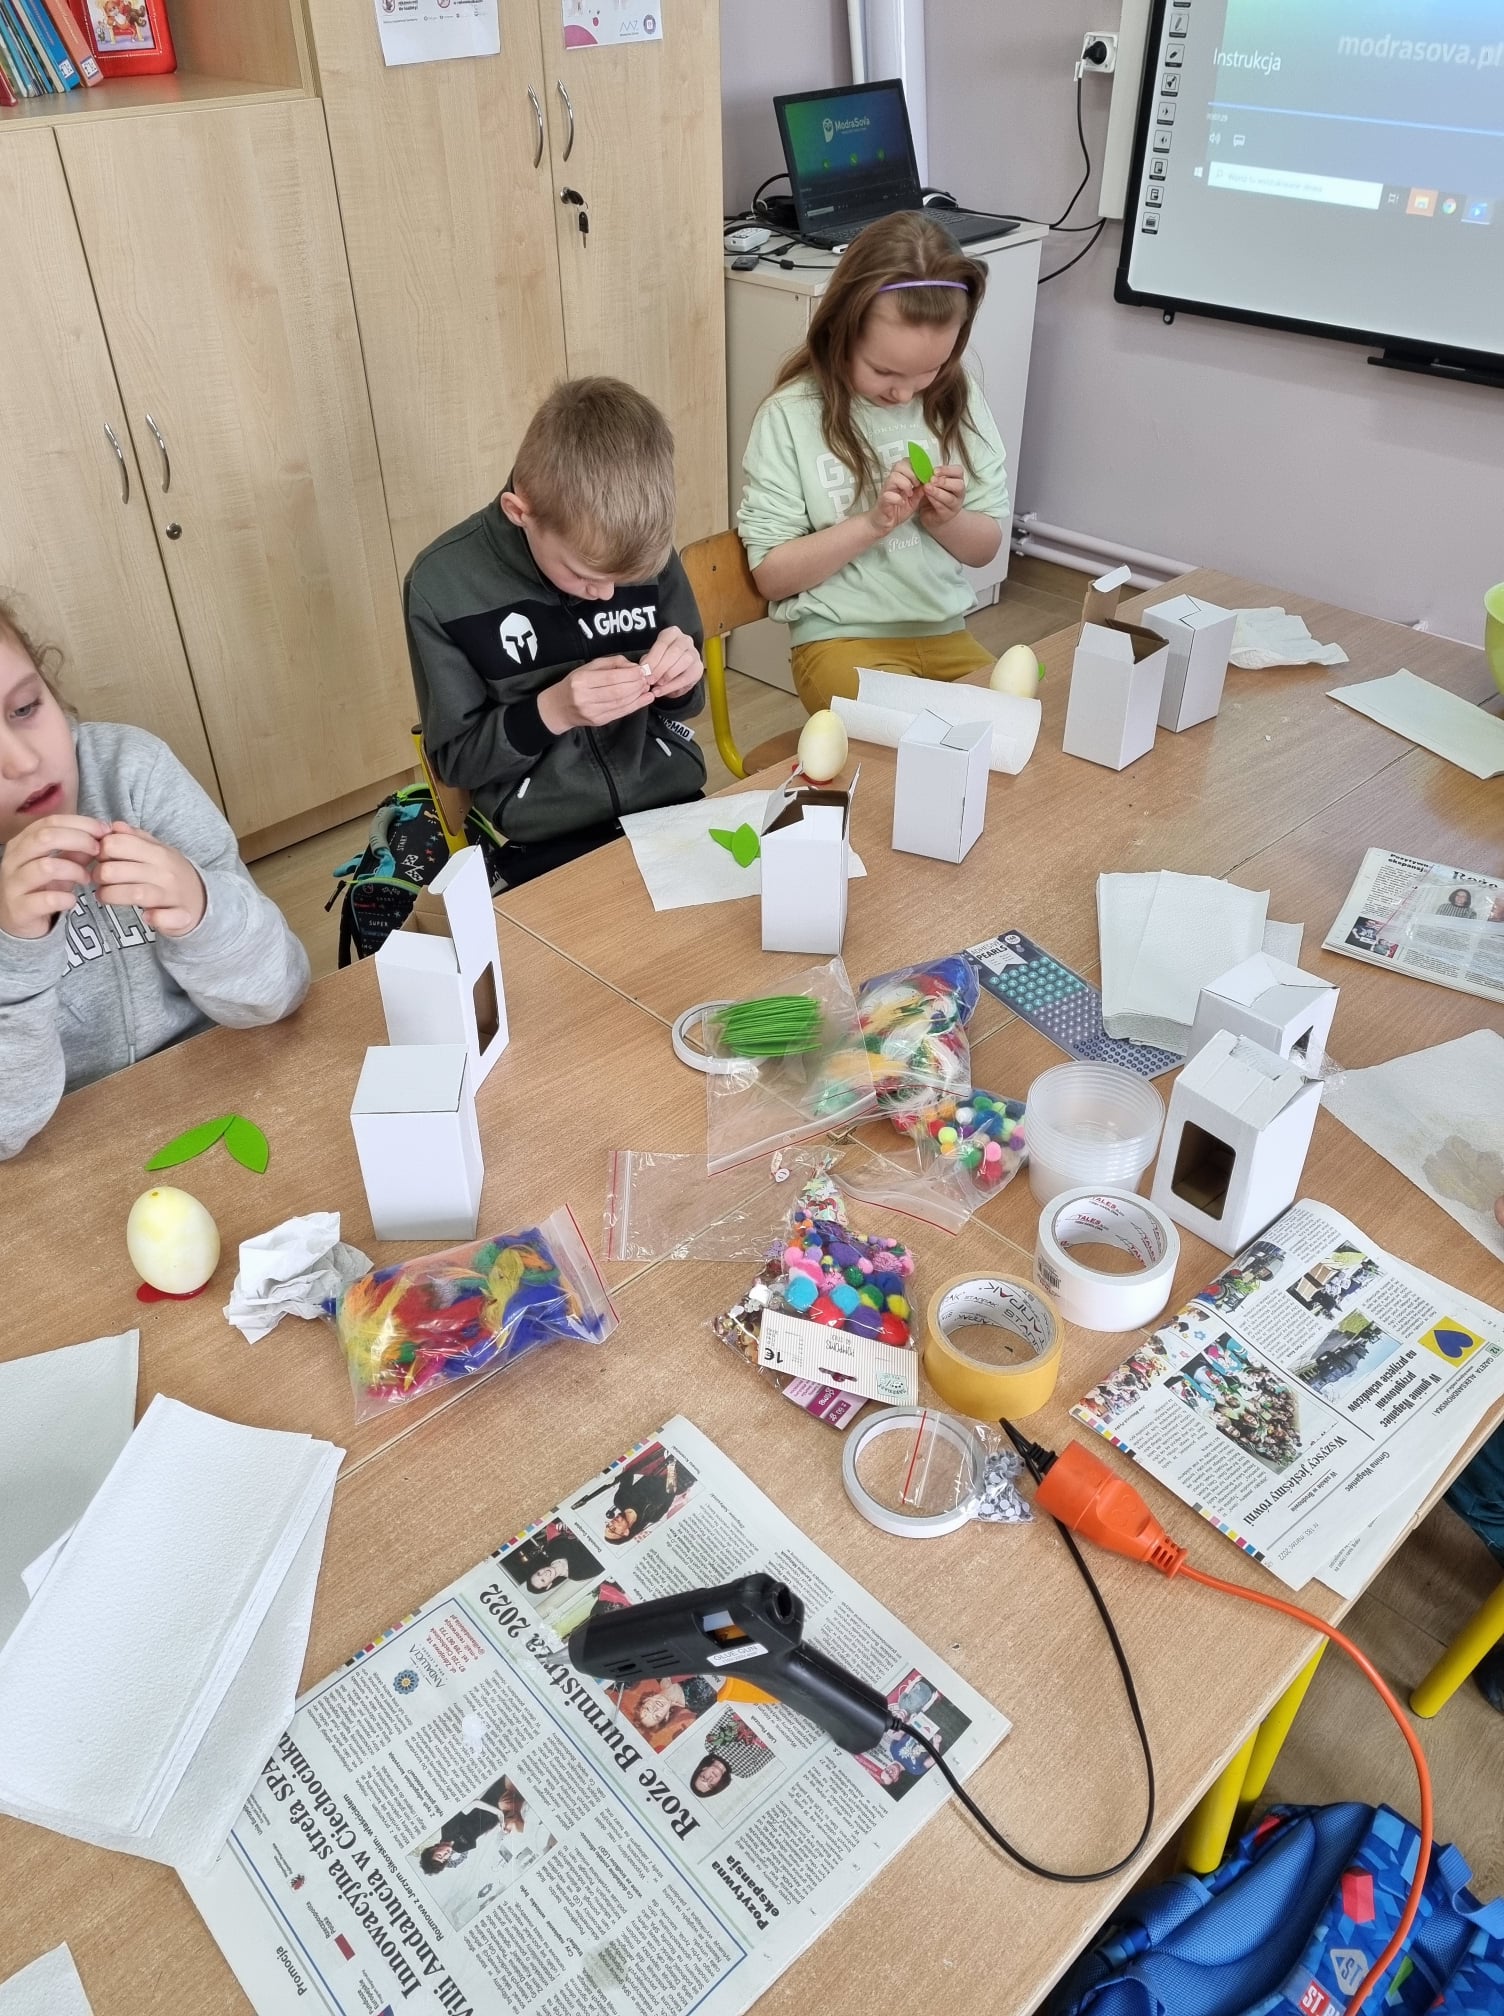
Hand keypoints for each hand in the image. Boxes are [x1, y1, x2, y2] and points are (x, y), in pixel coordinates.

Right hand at [0, 814, 105, 939]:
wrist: (18, 921)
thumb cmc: (41, 888)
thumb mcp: (61, 865)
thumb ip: (77, 850)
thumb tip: (101, 835)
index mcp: (22, 842)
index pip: (50, 822)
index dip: (80, 823)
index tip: (104, 830)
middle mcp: (13, 859)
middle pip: (45, 837)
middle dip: (79, 840)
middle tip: (98, 851)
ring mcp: (13, 884)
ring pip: (47, 866)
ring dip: (75, 870)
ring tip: (87, 878)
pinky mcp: (19, 909)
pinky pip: (46, 899)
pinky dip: (66, 898)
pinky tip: (72, 900)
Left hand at [93, 822, 205, 937]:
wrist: (204, 900)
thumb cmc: (172, 873)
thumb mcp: (158, 850)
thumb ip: (135, 838)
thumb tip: (114, 826)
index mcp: (158, 852)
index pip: (116, 844)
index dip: (101, 851)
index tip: (102, 859)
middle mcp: (165, 871)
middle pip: (116, 870)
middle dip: (98, 875)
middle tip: (98, 880)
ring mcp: (172, 895)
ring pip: (134, 893)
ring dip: (110, 896)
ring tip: (104, 896)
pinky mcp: (179, 917)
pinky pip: (165, 918)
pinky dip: (155, 918)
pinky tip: (147, 916)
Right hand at [536, 656, 653, 733]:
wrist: (559, 707)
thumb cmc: (575, 683)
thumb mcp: (589, 667)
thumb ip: (612, 663)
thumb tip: (633, 666)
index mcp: (582, 680)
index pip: (611, 677)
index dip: (630, 674)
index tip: (641, 670)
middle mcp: (585, 697)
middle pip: (618, 691)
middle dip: (636, 685)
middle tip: (646, 679)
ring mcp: (592, 711)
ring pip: (621, 703)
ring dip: (638, 695)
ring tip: (646, 687)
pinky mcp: (598, 721)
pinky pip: (620, 713)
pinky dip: (635, 705)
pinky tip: (645, 699)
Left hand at [642, 626, 702, 700]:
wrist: (678, 670)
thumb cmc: (662, 660)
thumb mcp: (653, 658)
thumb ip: (648, 662)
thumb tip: (643, 670)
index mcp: (672, 633)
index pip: (662, 644)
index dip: (653, 658)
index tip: (644, 671)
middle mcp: (685, 640)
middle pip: (674, 652)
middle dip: (660, 667)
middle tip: (649, 680)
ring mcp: (694, 653)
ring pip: (684, 662)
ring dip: (668, 675)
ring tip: (657, 684)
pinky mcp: (698, 668)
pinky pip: (686, 678)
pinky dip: (672, 686)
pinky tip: (661, 691)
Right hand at [865, 463, 921, 538]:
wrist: (884, 523)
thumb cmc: (897, 510)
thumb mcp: (914, 500)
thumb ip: (920, 491)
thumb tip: (929, 482)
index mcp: (899, 478)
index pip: (906, 462)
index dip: (915, 466)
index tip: (922, 475)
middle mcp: (891, 481)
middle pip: (899, 465)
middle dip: (911, 473)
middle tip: (916, 484)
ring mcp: (886, 490)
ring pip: (894, 477)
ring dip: (905, 484)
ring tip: (910, 494)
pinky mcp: (883, 500)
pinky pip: (889, 495)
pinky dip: (898, 499)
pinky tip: (902, 503)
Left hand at [917, 464, 966, 529]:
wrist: (931, 515)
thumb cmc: (933, 495)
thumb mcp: (933, 482)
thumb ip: (931, 475)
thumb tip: (922, 466)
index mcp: (957, 480)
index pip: (958, 471)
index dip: (947, 470)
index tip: (935, 470)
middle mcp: (959, 493)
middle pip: (958, 485)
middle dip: (944, 481)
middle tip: (931, 479)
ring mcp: (954, 505)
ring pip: (950, 498)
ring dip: (937, 492)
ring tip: (926, 487)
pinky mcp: (946, 515)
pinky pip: (941, 507)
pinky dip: (933, 500)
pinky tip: (926, 496)